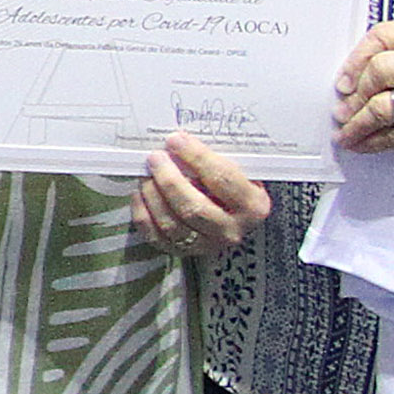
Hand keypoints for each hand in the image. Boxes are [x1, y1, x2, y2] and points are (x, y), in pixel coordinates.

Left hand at [131, 129, 273, 259]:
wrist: (232, 215)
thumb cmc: (231, 185)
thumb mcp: (235, 170)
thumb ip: (212, 159)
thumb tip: (177, 141)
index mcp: (253, 205)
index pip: (222, 179)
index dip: (196, 157)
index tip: (175, 140)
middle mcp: (232, 230)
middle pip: (194, 207)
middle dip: (169, 180)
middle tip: (155, 158)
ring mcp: (207, 245)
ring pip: (172, 224)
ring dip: (153, 195)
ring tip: (146, 174)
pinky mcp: (183, 253)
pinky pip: (156, 236)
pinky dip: (143, 214)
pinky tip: (140, 194)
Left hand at [335, 21, 393, 156]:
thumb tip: (350, 81)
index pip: (383, 36)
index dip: (355, 59)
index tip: (343, 79)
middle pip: (380, 71)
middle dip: (355, 94)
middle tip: (342, 109)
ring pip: (382, 108)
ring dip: (356, 125)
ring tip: (346, 131)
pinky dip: (371, 142)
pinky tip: (362, 142)